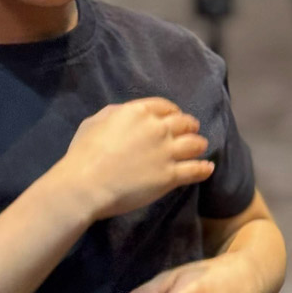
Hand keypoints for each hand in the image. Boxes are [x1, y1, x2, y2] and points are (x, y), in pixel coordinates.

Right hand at [62, 98, 213, 221]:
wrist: (85, 185)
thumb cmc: (83, 154)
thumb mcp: (95, 122)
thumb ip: (116, 113)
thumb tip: (126, 113)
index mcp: (139, 112)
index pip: (166, 107)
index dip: (173, 112)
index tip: (175, 117)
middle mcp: (158, 128)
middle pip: (184, 123)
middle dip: (189, 126)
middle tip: (191, 131)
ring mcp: (167, 152)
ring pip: (195, 144)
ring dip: (199, 144)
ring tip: (201, 147)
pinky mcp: (171, 175)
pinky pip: (195, 169)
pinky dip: (204, 168)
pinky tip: (208, 168)